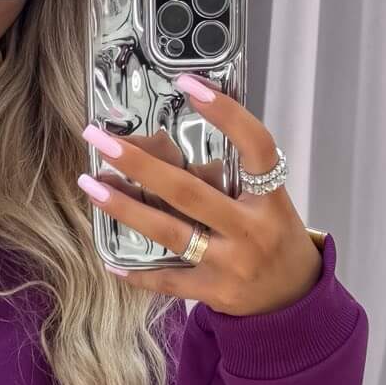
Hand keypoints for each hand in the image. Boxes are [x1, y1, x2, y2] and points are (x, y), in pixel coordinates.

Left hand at [78, 77, 323, 315]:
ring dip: (125, 209)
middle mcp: (251, 231)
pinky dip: (138, 273)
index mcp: (271, 199)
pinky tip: (109, 259)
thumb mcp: (272, 203)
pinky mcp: (214, 292)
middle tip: (102, 140)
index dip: (226, 113)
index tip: (188, 84)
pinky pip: (168, 280)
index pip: (255, 147)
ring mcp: (231, 265)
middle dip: (140, 164)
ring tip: (92, 186)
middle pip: (189, 192)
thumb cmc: (276, 238)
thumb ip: (236, 178)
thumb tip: (177, 141)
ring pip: (170, 233)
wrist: (294, 300)